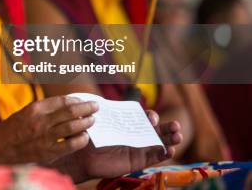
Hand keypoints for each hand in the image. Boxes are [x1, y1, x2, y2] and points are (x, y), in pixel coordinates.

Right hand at [0, 96, 97, 164]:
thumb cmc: (10, 131)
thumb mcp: (24, 113)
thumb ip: (43, 110)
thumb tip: (65, 106)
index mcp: (35, 108)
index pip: (62, 100)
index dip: (76, 99)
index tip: (83, 100)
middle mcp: (41, 120)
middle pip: (71, 111)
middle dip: (87, 107)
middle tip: (95, 106)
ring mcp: (45, 137)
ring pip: (73, 126)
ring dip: (86, 122)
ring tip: (93, 120)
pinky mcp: (48, 152)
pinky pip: (71, 144)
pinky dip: (80, 139)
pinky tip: (84, 137)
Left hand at [56, 110, 182, 182]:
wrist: (83, 156)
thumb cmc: (89, 136)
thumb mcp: (98, 120)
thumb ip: (103, 110)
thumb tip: (100, 99)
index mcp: (128, 123)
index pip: (145, 118)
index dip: (151, 116)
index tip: (150, 117)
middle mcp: (136, 135)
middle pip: (157, 130)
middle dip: (168, 127)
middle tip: (176, 126)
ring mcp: (138, 148)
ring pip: (159, 143)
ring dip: (171, 140)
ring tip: (178, 136)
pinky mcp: (137, 161)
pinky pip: (153, 158)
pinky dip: (163, 154)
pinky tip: (169, 150)